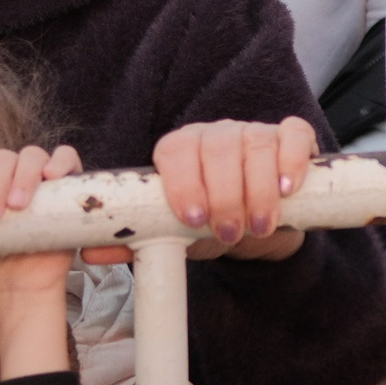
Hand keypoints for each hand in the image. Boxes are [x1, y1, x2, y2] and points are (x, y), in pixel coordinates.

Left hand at [0, 143, 82, 376]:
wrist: (14, 289)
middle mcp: (9, 175)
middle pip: (0, 155)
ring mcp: (39, 180)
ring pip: (31, 155)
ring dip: (21, 177)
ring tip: (16, 207)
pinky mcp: (67, 188)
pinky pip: (68, 158)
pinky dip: (60, 161)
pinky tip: (51, 175)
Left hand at [129, 118, 317, 261]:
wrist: (255, 229)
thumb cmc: (208, 227)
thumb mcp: (175, 237)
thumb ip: (137, 242)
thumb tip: (91, 253)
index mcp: (181, 149)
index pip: (175, 149)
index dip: (183, 182)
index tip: (193, 219)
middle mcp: (216, 133)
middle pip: (219, 146)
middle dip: (225, 194)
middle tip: (229, 232)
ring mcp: (254, 131)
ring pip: (256, 143)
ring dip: (259, 188)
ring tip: (259, 224)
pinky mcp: (289, 136)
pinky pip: (293, 134)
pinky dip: (291, 159)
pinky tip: (287, 189)